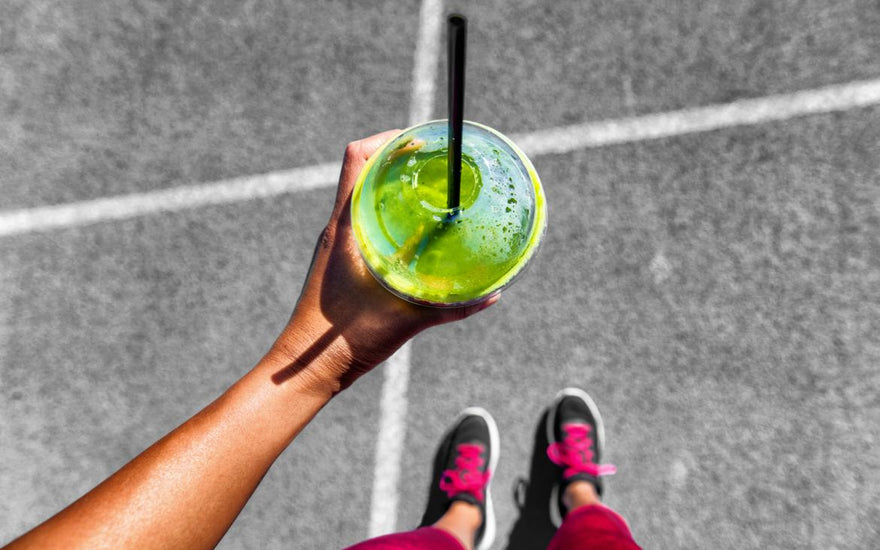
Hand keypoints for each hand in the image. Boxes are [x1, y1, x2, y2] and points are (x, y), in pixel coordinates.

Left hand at [269, 130, 497, 391]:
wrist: (307, 368)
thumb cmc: (344, 340)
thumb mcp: (405, 319)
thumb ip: (450, 308)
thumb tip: (492, 295)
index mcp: (345, 228)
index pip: (358, 158)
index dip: (389, 139)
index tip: (420, 140)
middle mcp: (337, 228)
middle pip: (364, 171)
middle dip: (398, 159)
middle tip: (435, 162)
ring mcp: (337, 244)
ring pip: (364, 196)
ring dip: (392, 186)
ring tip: (430, 190)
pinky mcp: (341, 261)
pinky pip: (365, 222)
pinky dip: (389, 215)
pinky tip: (417, 233)